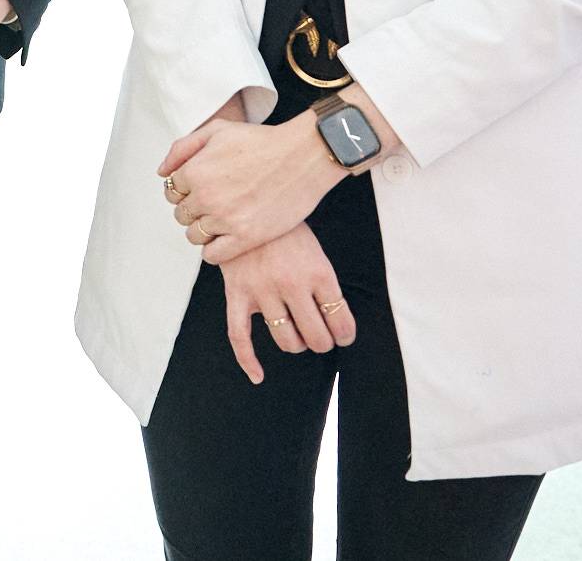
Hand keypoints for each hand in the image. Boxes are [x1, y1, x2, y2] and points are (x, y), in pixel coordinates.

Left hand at [159, 116, 344, 263]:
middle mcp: (205, 197)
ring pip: (194, 236)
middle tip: (214, 204)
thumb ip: (183, 148)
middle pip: (181, 215)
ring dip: (203, 230)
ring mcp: (225, 219)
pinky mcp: (246, 237)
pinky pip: (213, 255)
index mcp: (195, 171)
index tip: (200, 190)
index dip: (184, 191)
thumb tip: (162, 172)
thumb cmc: (261, 140)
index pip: (171, 191)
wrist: (303, 156)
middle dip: (192, 210)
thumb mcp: (217, 130)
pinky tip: (226, 239)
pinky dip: (213, 250)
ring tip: (221, 220)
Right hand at [217, 222, 354, 383]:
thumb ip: (324, 283)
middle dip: (322, 342)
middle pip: (315, 337)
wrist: (245, 205)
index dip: (345, 334)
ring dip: (296, 344)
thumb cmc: (285, 229)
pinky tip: (258, 375)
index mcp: (318, 272)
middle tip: (322, 335)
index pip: (341, 320)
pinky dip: (248, 360)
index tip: (343, 334)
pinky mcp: (236, 293)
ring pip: (285, 340)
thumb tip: (333, 319)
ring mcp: (262, 290)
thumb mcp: (315, 249)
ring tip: (298, 335)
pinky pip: (239, 336)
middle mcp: (291, 284)